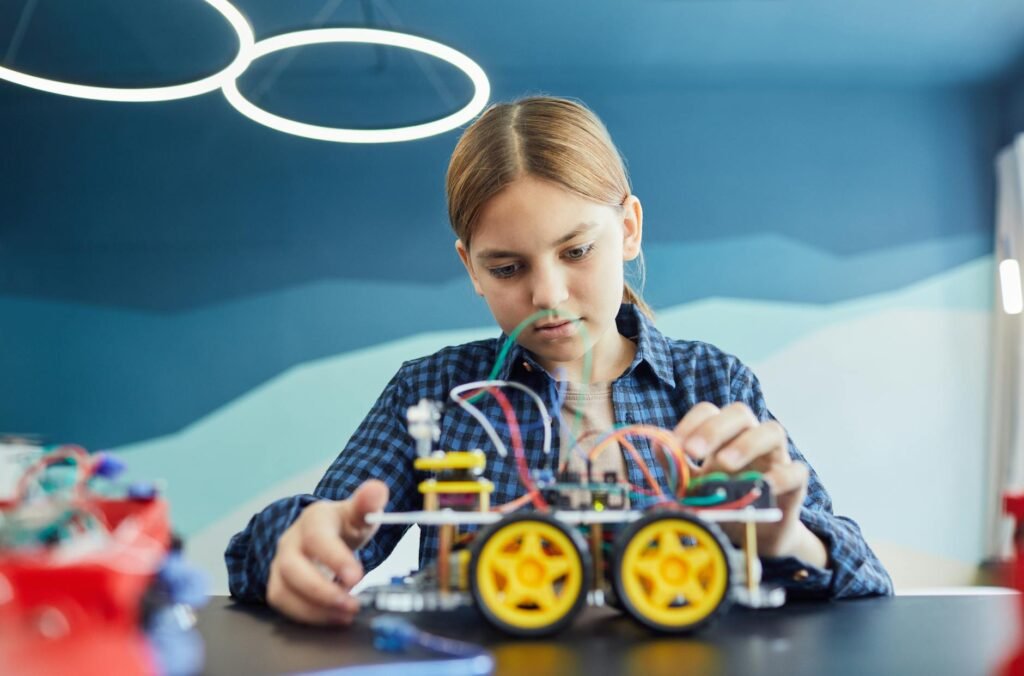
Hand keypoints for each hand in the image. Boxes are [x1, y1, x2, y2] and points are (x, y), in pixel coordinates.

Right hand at [266, 480, 388, 624]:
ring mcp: (280, 564)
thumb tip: (377, 489)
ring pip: (283, 591)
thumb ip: (368, 503)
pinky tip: (333, 618)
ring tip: (346, 616)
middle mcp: (290, 542)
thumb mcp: (359, 513)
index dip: (334, 559)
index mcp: (313, 520)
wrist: (326, 531)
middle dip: (321, 591)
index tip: (356, 578)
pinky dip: (308, 617)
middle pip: (292, 568)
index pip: (317, 538)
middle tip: (352, 605)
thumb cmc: (343, 524)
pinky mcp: (279, 584)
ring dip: (314, 610)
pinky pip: (284, 605)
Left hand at [673, 402, 826, 566]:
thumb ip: (678, 469)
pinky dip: (781, 476)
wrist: (754, 537)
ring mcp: (775, 458)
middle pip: (740, 413)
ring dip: (746, 444)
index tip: (676, 446)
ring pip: (772, 431)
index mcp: (723, 436)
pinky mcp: (796, 484)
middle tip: (694, 453)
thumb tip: (659, 447)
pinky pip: (796, 471)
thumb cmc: (724, 503)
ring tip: (724, 465)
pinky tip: (762, 487)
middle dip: (714, 429)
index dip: (692, 423)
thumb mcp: (694, 487)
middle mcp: (750, 439)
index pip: (709, 412)